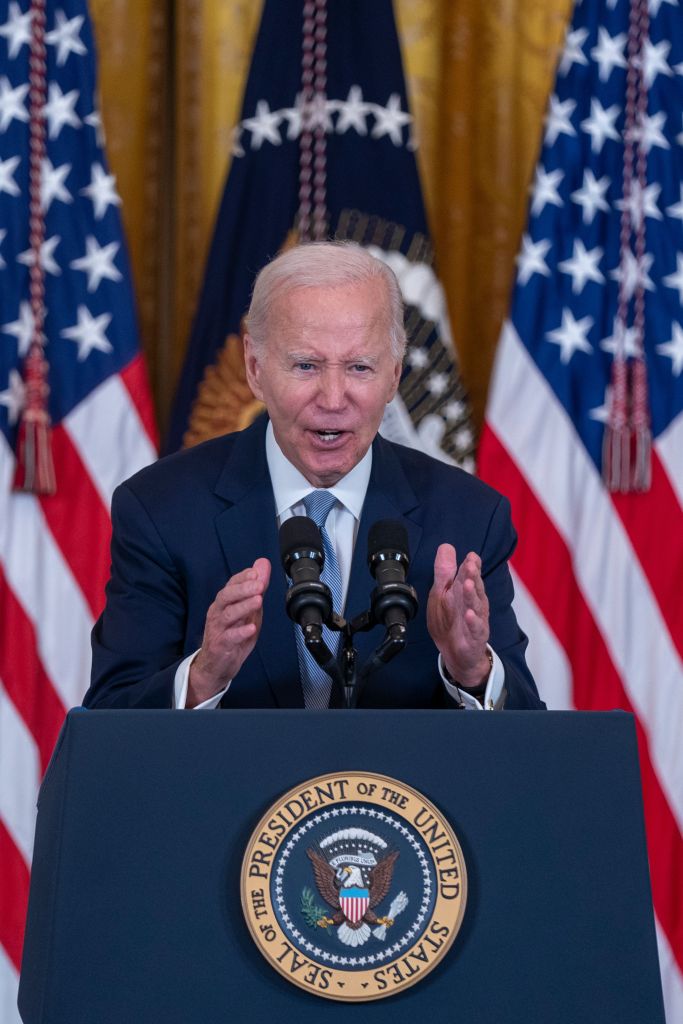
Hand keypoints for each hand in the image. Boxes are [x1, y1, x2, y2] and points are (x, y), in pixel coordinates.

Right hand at [187, 558, 270, 706]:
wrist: (216, 666)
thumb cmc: (232, 636)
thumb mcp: (248, 610)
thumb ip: (256, 588)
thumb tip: (263, 564)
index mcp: (224, 603)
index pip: (231, 584)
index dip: (243, 577)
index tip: (257, 571)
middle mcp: (218, 613)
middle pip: (226, 596)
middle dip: (243, 588)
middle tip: (259, 584)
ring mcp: (218, 629)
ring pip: (228, 615)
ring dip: (243, 606)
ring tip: (258, 601)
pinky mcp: (220, 645)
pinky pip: (230, 637)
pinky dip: (240, 632)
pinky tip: (251, 628)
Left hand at [426, 544, 490, 689]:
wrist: (455, 654)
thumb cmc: (450, 621)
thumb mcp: (442, 593)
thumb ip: (445, 572)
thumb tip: (446, 547)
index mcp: (466, 592)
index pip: (470, 576)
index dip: (471, 566)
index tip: (471, 556)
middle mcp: (473, 604)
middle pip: (474, 588)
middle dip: (472, 576)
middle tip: (470, 565)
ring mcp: (475, 621)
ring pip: (476, 606)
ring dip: (471, 595)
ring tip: (467, 584)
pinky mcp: (474, 638)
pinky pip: (476, 629)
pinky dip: (473, 622)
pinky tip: (469, 615)